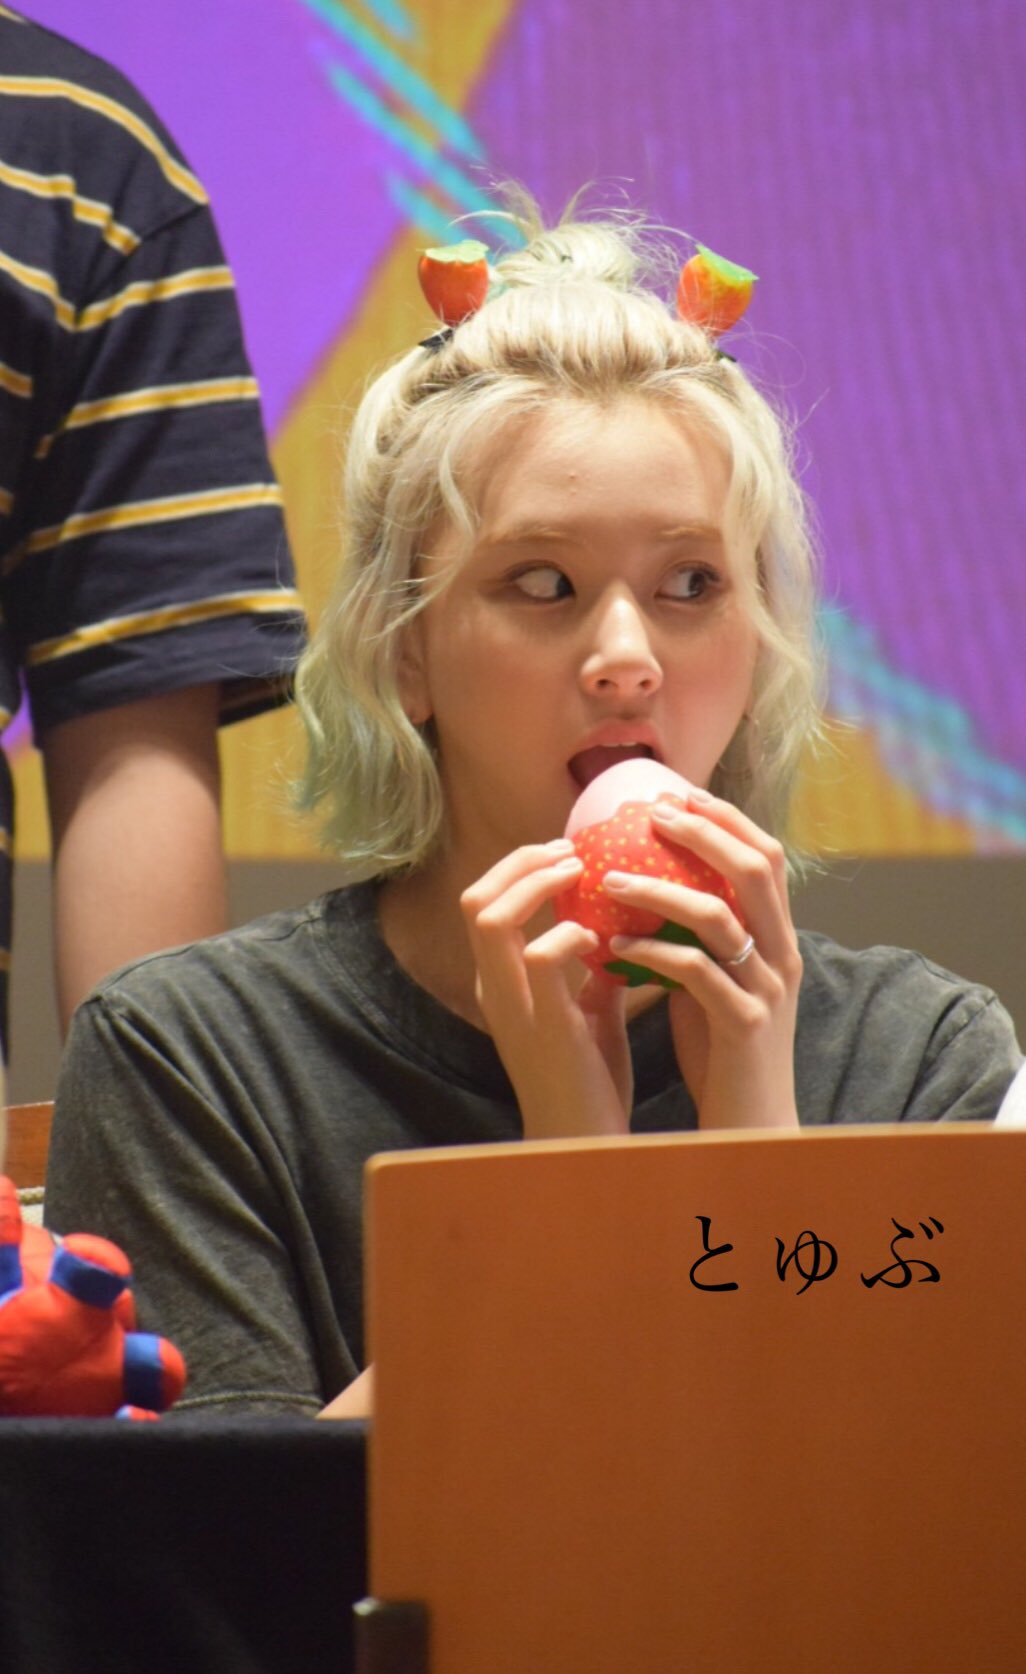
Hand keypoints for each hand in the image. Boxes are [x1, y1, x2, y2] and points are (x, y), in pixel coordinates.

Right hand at [461, 841, 631, 1139]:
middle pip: (475, 898)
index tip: (567, 852)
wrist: (587, 1145)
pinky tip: (601, 939)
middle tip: (571, 852)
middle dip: (522, 862)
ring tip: (581, 874)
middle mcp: (492, 990)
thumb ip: (593, 966)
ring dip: (539, 884)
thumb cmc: (589, 1080)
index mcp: (497, 984)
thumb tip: (622, 919)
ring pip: (491, 917)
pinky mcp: (542, 1026)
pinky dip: (569, 934)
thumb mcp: (588, 1009)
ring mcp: (511, 1008)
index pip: (483, 903)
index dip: (518, 866)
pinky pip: (539, 957)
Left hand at [603, 789, 800, 1130]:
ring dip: (660, 888)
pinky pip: (696, 973)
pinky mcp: (743, 1025)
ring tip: (610, 878)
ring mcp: (767, 990)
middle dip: (704, 832)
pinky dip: (652, 953)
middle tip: (651, 814)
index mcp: (779, 940)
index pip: (767, 858)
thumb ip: (696, 939)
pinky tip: (613, 948)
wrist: (751, 1127)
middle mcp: (783, 956)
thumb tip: (646, 889)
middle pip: (754, 869)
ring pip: (719, 916)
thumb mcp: (713, 982)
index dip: (727, 819)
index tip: (678, 794)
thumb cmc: (722, 1053)